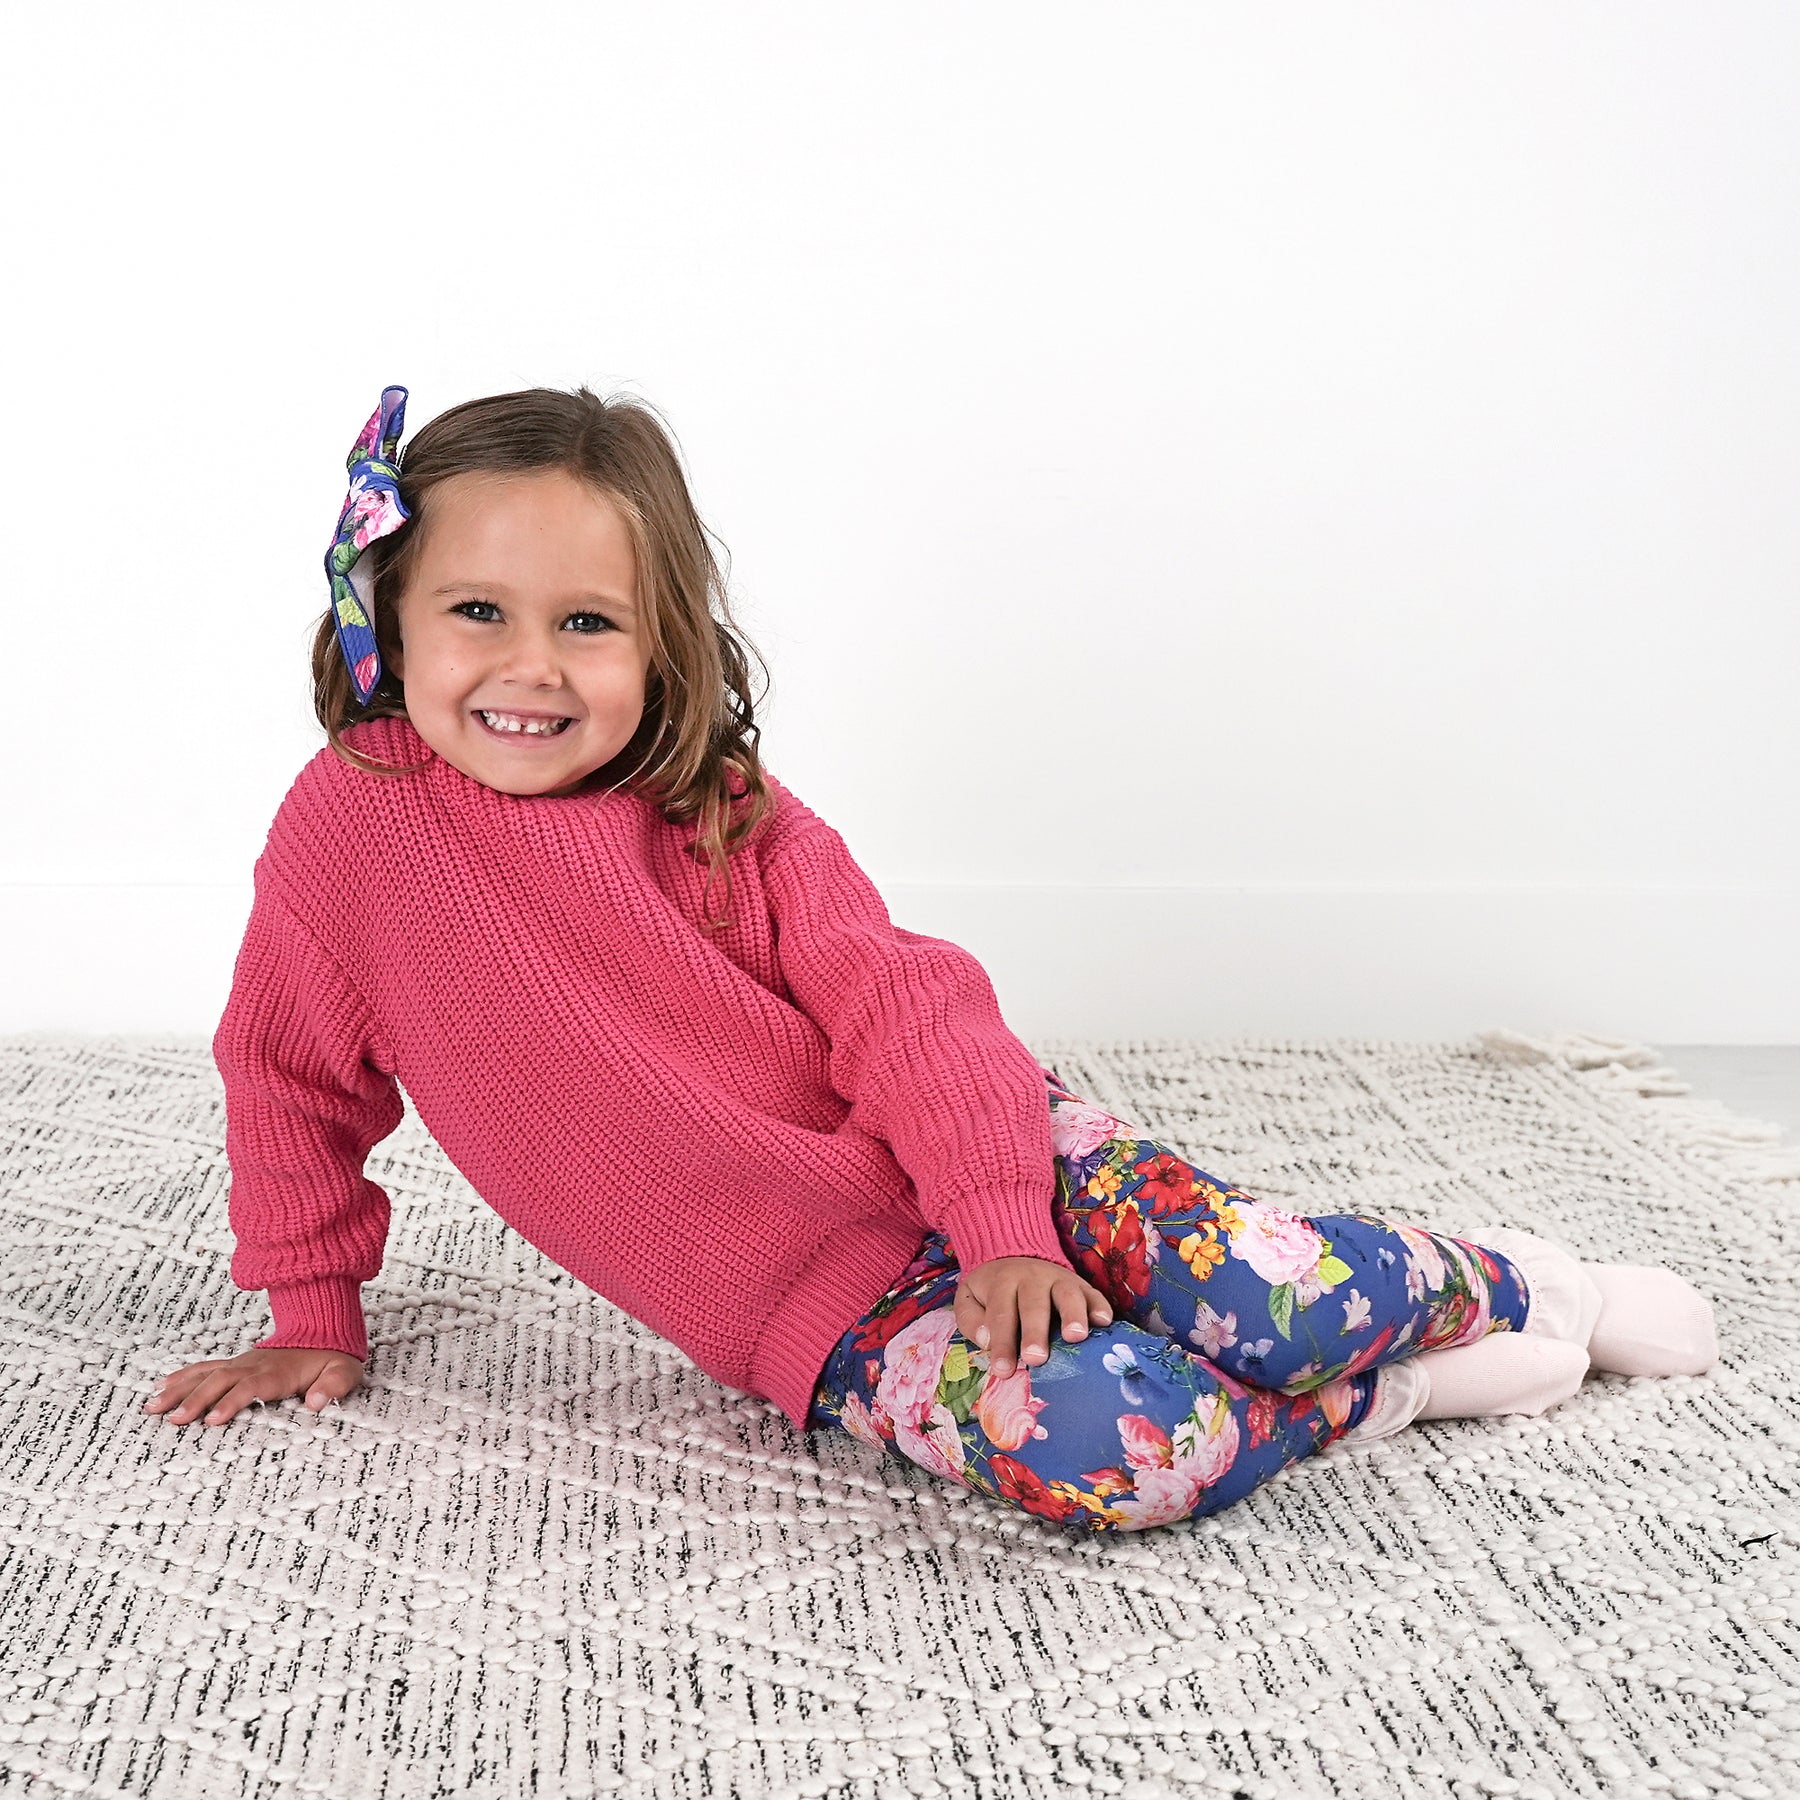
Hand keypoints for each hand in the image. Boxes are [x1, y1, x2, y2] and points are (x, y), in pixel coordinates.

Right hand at [143, 1347, 365, 1427]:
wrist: (324, 1332)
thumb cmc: (333, 1360)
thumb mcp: (345, 1372)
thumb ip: (334, 1386)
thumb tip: (316, 1402)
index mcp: (279, 1371)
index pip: (251, 1386)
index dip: (232, 1401)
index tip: (213, 1420)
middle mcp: (255, 1365)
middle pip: (220, 1380)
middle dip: (196, 1400)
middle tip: (174, 1421)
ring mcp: (242, 1362)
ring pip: (206, 1374)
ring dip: (179, 1390)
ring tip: (152, 1407)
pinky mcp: (236, 1363)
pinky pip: (205, 1367)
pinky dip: (182, 1376)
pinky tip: (160, 1386)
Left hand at [953, 1255, 1113, 1378]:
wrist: (1015, 1254)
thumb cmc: (992, 1290)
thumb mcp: (969, 1299)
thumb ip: (971, 1320)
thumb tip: (987, 1339)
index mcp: (1002, 1282)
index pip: (1001, 1314)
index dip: (1002, 1343)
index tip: (1003, 1370)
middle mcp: (1032, 1278)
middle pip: (1034, 1305)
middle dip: (1034, 1332)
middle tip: (1034, 1358)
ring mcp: (1059, 1279)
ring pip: (1067, 1295)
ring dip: (1072, 1315)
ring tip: (1075, 1336)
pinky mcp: (1081, 1285)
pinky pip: (1093, 1294)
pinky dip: (1100, 1307)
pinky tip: (1104, 1322)